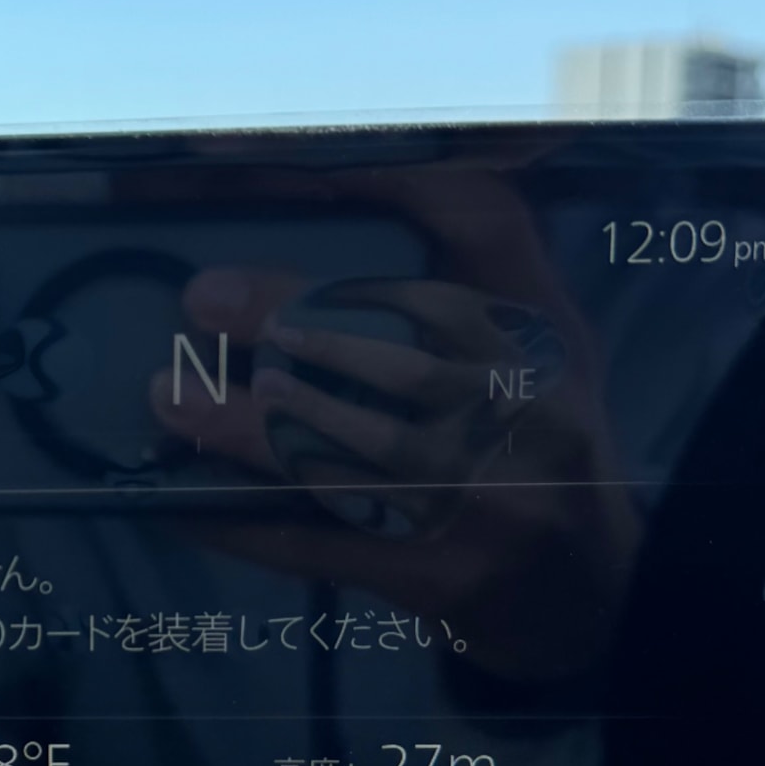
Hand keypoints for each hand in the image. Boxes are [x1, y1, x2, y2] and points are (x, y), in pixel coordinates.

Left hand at [147, 203, 641, 681]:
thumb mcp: (540, 343)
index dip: (385, 188)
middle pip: (399, 350)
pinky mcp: (441, 580)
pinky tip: (186, 503)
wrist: (593, 598)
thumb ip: (477, 266)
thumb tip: (357, 178)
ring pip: (352, 455)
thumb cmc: (544, 445)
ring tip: (171, 396)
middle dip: (289, 323)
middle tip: (200, 302)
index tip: (281, 168)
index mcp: (543, 334)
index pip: (476, 227)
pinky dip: (247, 527)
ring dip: (246, 428)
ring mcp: (486, 504)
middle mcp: (526, 412)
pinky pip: (325, 548)